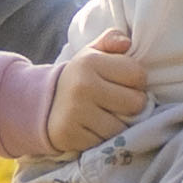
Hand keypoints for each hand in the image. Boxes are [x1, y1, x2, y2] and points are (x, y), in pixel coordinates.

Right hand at [35, 24, 151, 158]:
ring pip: (122, 127)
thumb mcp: (92, 53)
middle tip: (118, 102)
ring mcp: (75, 111)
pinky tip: (93, 128)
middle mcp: (82, 85)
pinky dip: (103, 138)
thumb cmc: (81, 77)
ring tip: (106, 116)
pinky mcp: (71, 134)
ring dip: (118, 125)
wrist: (45, 104)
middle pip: (135, 103)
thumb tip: (127, 42)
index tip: (124, 83)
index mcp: (90, 61)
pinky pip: (105, 142)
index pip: (138, 74)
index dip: (137, 81)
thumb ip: (111, 40)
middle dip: (132, 105)